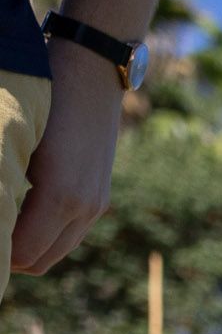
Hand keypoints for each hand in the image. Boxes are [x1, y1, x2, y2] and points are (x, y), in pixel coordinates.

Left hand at [11, 41, 123, 275]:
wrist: (92, 72)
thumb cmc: (44, 97)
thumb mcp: (12, 140)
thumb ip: (1, 181)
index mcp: (61, 196)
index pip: (22, 254)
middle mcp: (84, 208)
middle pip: (39, 261)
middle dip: (8, 258)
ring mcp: (96, 204)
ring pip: (56, 250)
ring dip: (28, 247)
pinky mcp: (100, 196)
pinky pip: (69, 233)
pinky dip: (45, 234)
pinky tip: (22, 212)